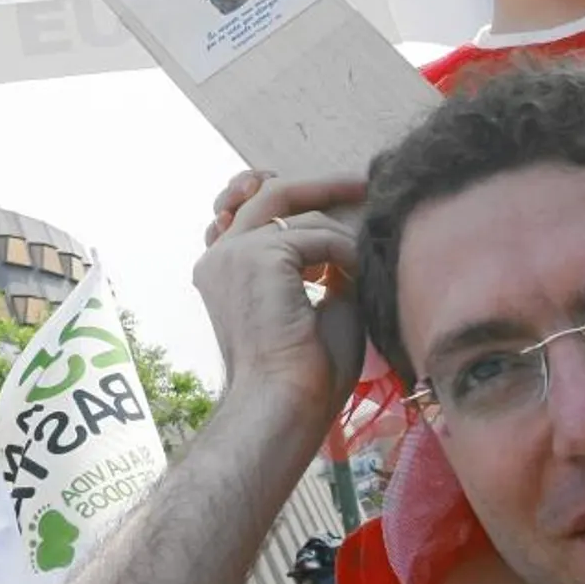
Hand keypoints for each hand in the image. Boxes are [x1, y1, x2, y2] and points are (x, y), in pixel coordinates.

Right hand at [192, 175, 370, 416]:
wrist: (285, 401)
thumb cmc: (303, 372)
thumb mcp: (319, 305)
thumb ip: (325, 267)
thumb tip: (348, 239)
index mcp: (223, 271)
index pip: (250, 213)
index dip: (287, 196)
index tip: (331, 194)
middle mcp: (219, 255)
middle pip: (268, 194)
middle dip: (317, 184)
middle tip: (361, 182)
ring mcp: (233, 251)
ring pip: (297, 212)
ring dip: (340, 235)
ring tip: (365, 260)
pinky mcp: (257, 254)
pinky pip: (315, 235)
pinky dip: (345, 252)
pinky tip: (357, 276)